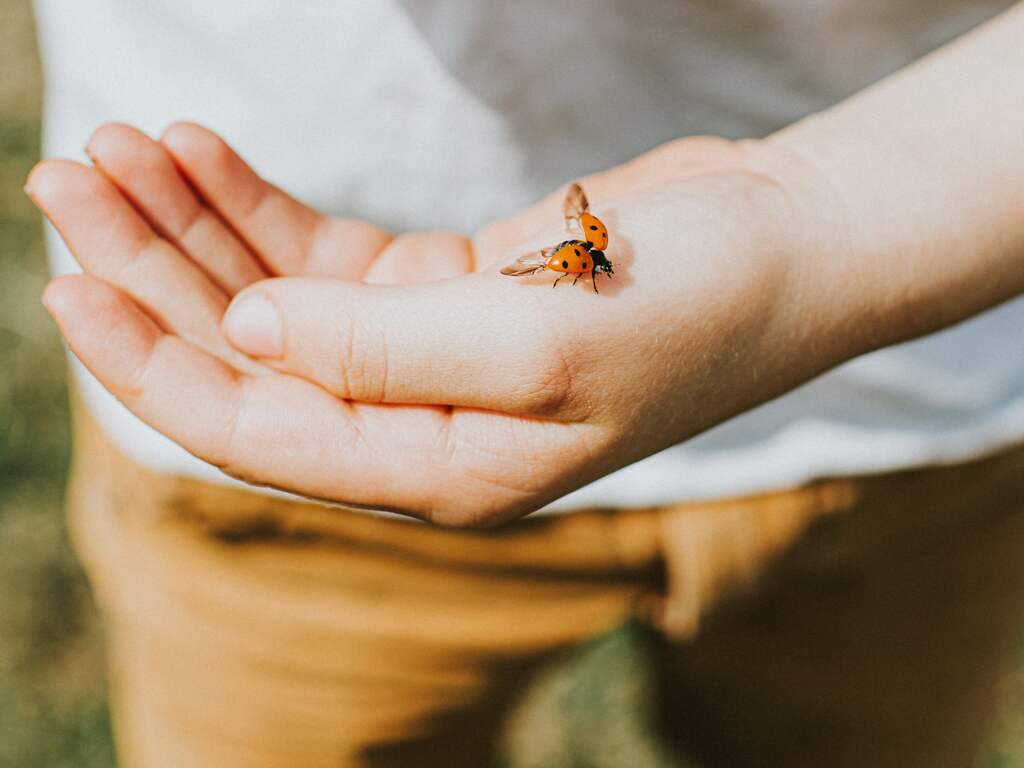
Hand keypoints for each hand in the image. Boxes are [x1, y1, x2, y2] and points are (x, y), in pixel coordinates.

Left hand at [31, 124, 835, 525]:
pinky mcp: (443, 288)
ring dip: (197, 227)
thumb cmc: (696, 304)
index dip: (157, 364)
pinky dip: (263, 206)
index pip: (264, 431)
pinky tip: (204, 156)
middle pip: (252, 355)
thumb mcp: (542, 340)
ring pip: (277, 296)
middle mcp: (422, 421)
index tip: (69, 283)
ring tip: (122, 146)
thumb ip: (385, 348)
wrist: (786, 245)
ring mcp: (427, 352)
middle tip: (71, 175)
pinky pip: (325, 254)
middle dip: (155, 272)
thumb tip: (251, 327)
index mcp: (444, 468)